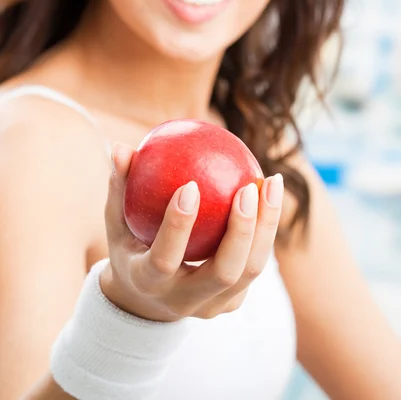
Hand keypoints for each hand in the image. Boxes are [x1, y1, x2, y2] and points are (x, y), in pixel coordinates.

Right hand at [100, 142, 282, 321]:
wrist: (146, 301)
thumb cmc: (130, 246)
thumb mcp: (116, 221)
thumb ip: (119, 186)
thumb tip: (121, 147)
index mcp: (148, 283)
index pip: (164, 259)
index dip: (177, 225)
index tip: (190, 184)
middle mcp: (183, 301)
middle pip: (223, 271)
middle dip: (240, 230)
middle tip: (247, 188)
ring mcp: (212, 306)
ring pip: (250, 270)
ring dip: (266, 225)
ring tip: (270, 181)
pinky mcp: (233, 301)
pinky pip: (255, 263)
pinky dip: (266, 228)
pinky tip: (270, 191)